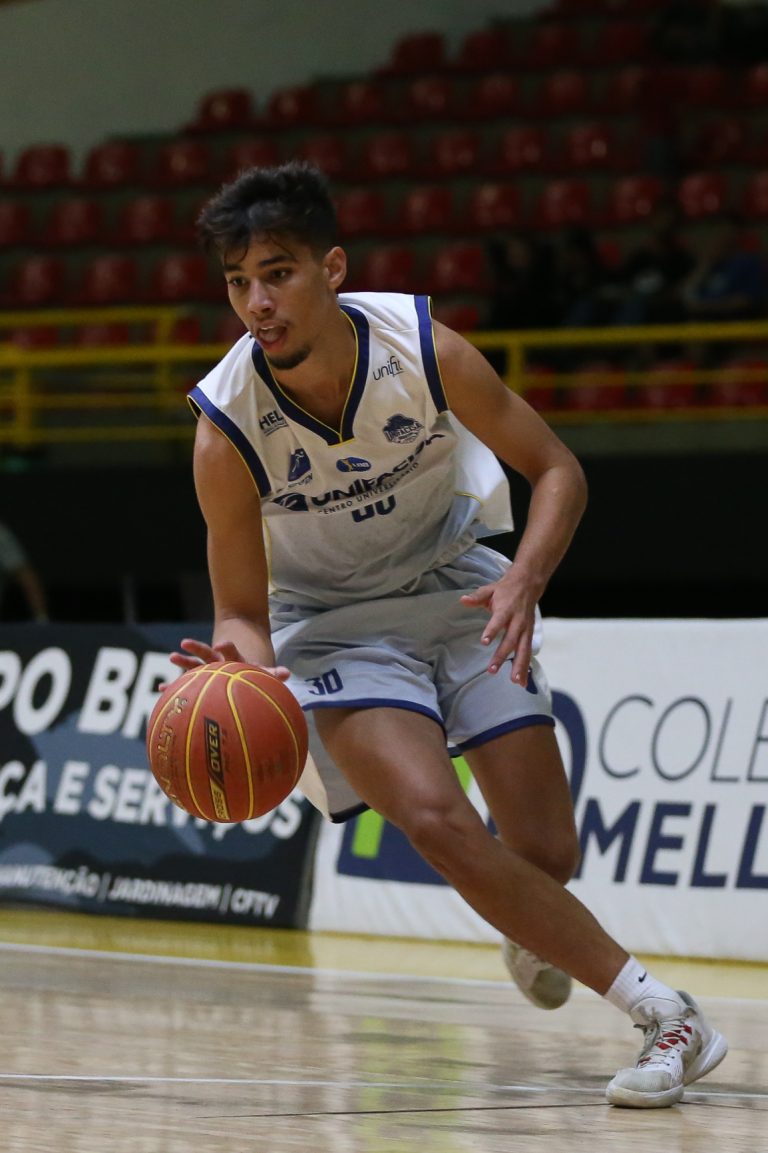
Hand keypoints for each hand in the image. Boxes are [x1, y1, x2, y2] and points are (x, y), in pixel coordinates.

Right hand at [163, 638, 289, 688]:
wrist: (243, 674)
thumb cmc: (253, 676)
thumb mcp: (262, 674)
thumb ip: (272, 673)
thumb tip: (287, 673)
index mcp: (234, 659)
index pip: (230, 650)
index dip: (227, 647)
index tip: (221, 645)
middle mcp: (218, 662)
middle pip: (207, 652)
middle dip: (197, 648)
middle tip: (184, 643)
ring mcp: (206, 671)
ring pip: (193, 665)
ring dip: (183, 661)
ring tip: (172, 657)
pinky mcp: (199, 681)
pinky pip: (184, 684)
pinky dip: (174, 686)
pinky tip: (162, 689)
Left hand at [460, 573, 536, 683]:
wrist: (528, 583)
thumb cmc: (505, 589)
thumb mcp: (490, 590)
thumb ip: (477, 597)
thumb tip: (462, 600)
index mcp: (506, 609)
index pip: (498, 621)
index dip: (492, 631)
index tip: (484, 642)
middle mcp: (518, 621)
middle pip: (511, 640)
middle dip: (502, 656)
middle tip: (492, 670)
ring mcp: (526, 628)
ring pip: (523, 649)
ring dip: (519, 666)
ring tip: (514, 681)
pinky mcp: (530, 634)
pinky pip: (528, 652)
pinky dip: (526, 667)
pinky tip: (523, 682)